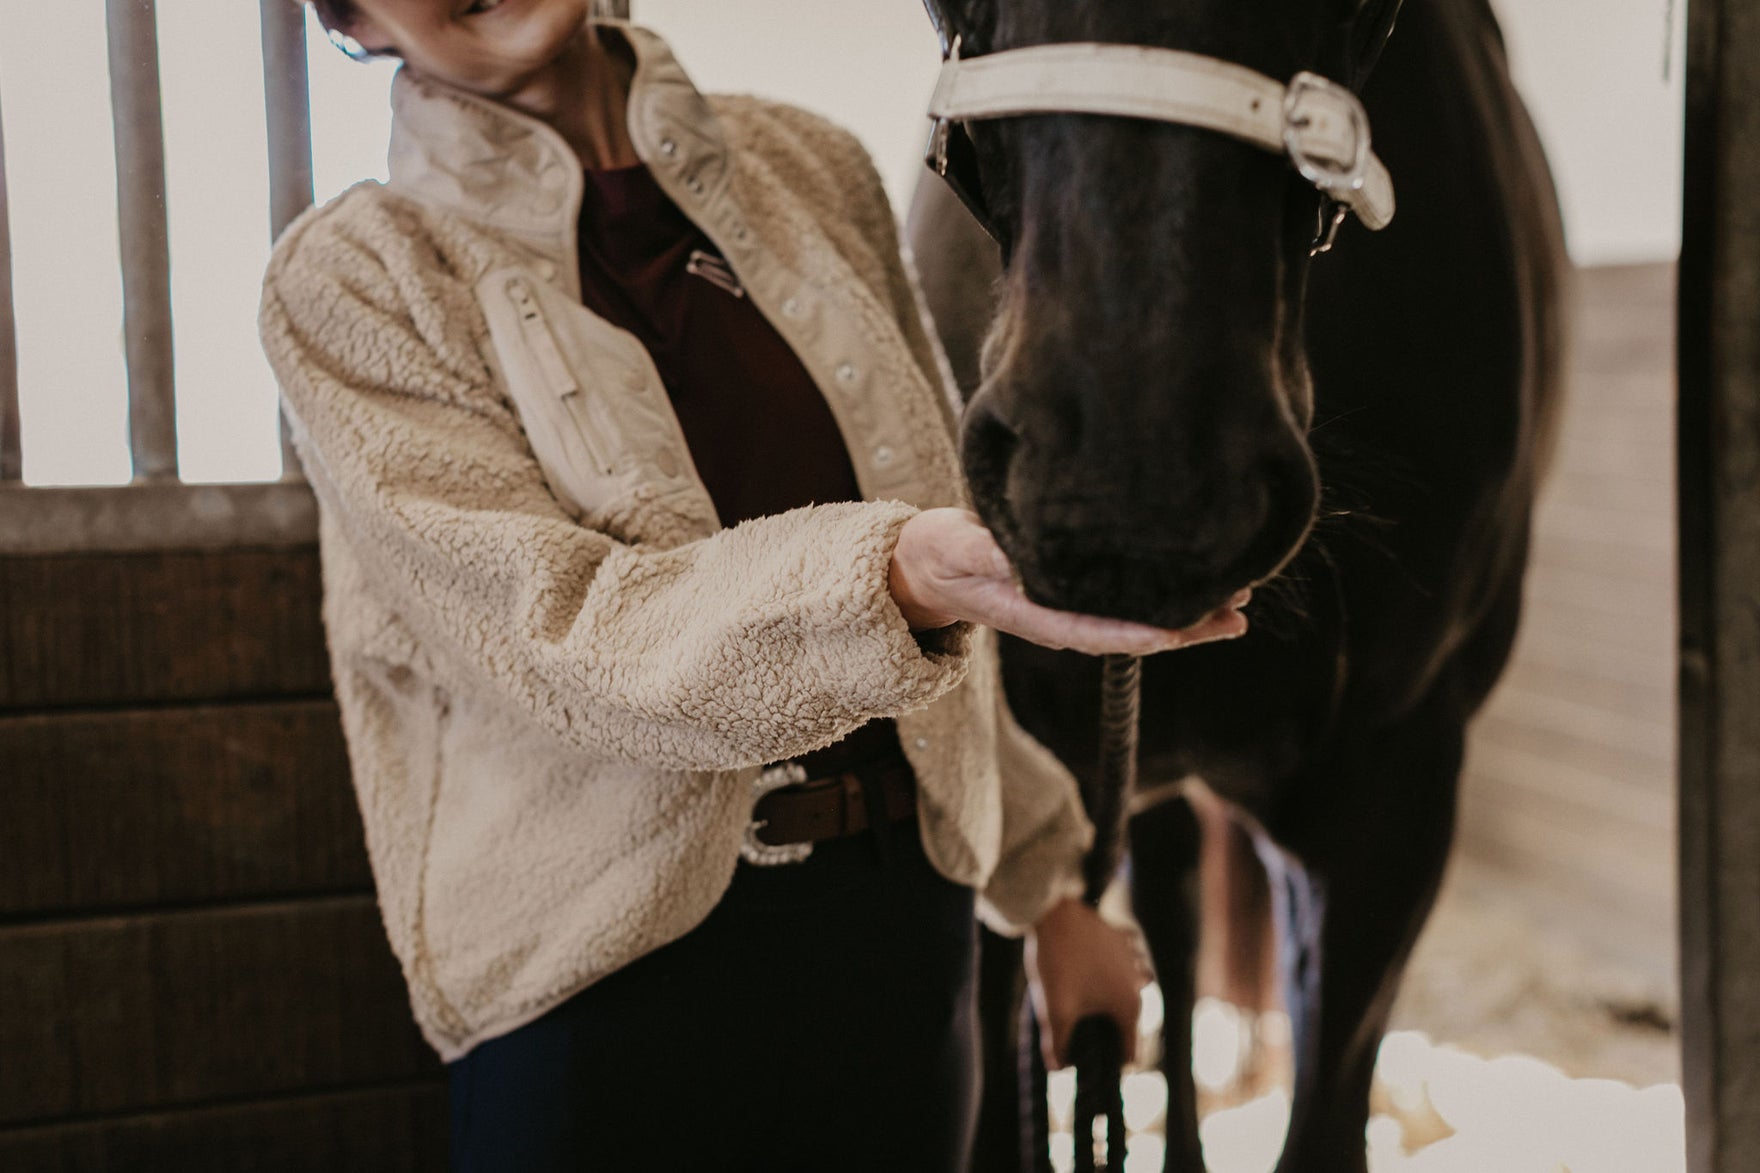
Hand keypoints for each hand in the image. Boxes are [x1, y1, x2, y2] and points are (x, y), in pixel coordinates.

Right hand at [888, 508, 1249, 655]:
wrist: (925, 564)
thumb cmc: (939, 553)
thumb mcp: (958, 548)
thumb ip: (990, 553)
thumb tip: (1025, 556)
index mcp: (1034, 615)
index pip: (1096, 632)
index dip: (1139, 634)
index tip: (1180, 630)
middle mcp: (1060, 619)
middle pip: (1131, 632)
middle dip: (1184, 626)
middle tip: (1237, 612)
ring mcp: (1069, 608)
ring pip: (1136, 618)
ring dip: (1186, 612)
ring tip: (1238, 599)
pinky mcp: (1075, 591)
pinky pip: (1127, 600)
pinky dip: (1164, 593)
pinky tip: (1197, 581)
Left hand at [1025, 898, 1148, 1068]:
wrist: (1053, 914)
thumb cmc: (1057, 965)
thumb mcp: (1054, 1011)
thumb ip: (1056, 1045)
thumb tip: (1058, 1068)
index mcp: (1128, 1006)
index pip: (1130, 1051)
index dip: (1114, 1065)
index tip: (1095, 1070)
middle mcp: (1138, 982)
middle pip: (1132, 1018)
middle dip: (1114, 1031)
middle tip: (1087, 1037)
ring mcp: (1132, 956)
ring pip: (1135, 984)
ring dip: (1121, 996)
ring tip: (1095, 1002)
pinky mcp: (1121, 936)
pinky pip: (1127, 956)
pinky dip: (1118, 965)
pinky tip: (1100, 968)